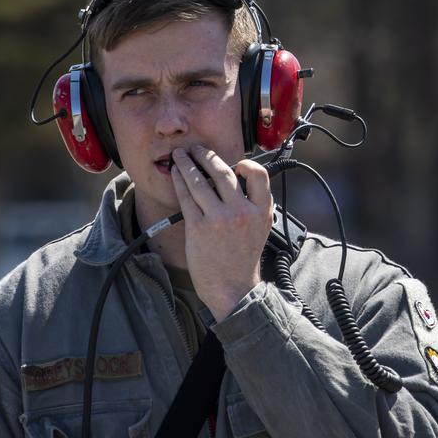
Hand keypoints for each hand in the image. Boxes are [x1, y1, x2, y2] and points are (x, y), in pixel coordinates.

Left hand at [170, 145, 272, 320]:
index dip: (246, 164)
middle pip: (223, 172)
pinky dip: (179, 182)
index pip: (259, 175)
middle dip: (206, 155)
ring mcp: (219, 219)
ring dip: (187, 164)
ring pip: (200, 181)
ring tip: (180, 156)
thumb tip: (237, 178)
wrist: (232, 288)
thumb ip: (254, 204)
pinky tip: (176, 175)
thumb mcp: (260, 228)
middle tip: (196, 149)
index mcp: (261, 211)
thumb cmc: (243, 258)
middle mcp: (242, 212)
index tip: (235, 162)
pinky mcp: (199, 228)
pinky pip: (186, 197)